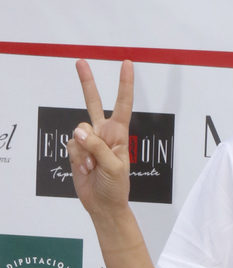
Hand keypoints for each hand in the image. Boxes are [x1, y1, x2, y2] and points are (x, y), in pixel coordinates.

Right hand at [66, 59, 133, 215]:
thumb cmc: (116, 187)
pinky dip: (77, 158)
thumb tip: (79, 131)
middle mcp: (103, 132)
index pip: (122, 104)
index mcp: (119, 133)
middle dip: (87, 82)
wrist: (103, 205)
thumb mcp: (114, 167)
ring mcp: (89, 140)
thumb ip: (98, 147)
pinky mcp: (76, 149)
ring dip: (84, 152)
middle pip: (93, 102)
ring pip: (78, 132)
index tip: (127, 64)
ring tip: (93, 167)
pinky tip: (85, 169)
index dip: (124, 84)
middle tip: (80, 62)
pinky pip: (71, 145)